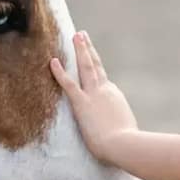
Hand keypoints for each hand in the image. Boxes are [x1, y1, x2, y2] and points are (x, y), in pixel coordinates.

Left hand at [49, 31, 137, 163]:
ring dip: (80, 50)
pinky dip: (59, 72)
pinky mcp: (82, 103)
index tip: (91, 60)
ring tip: (76, 35)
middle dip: (88, 49)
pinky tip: (52, 61)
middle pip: (95, 65)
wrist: (125, 144)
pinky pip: (68, 83)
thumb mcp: (125, 129)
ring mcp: (94, 95)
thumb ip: (119, 124)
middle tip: (82, 35)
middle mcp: (105, 90)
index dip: (96, 71)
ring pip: (86, 66)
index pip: (103, 81)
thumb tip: (122, 130)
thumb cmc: (126, 144)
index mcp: (114, 97)